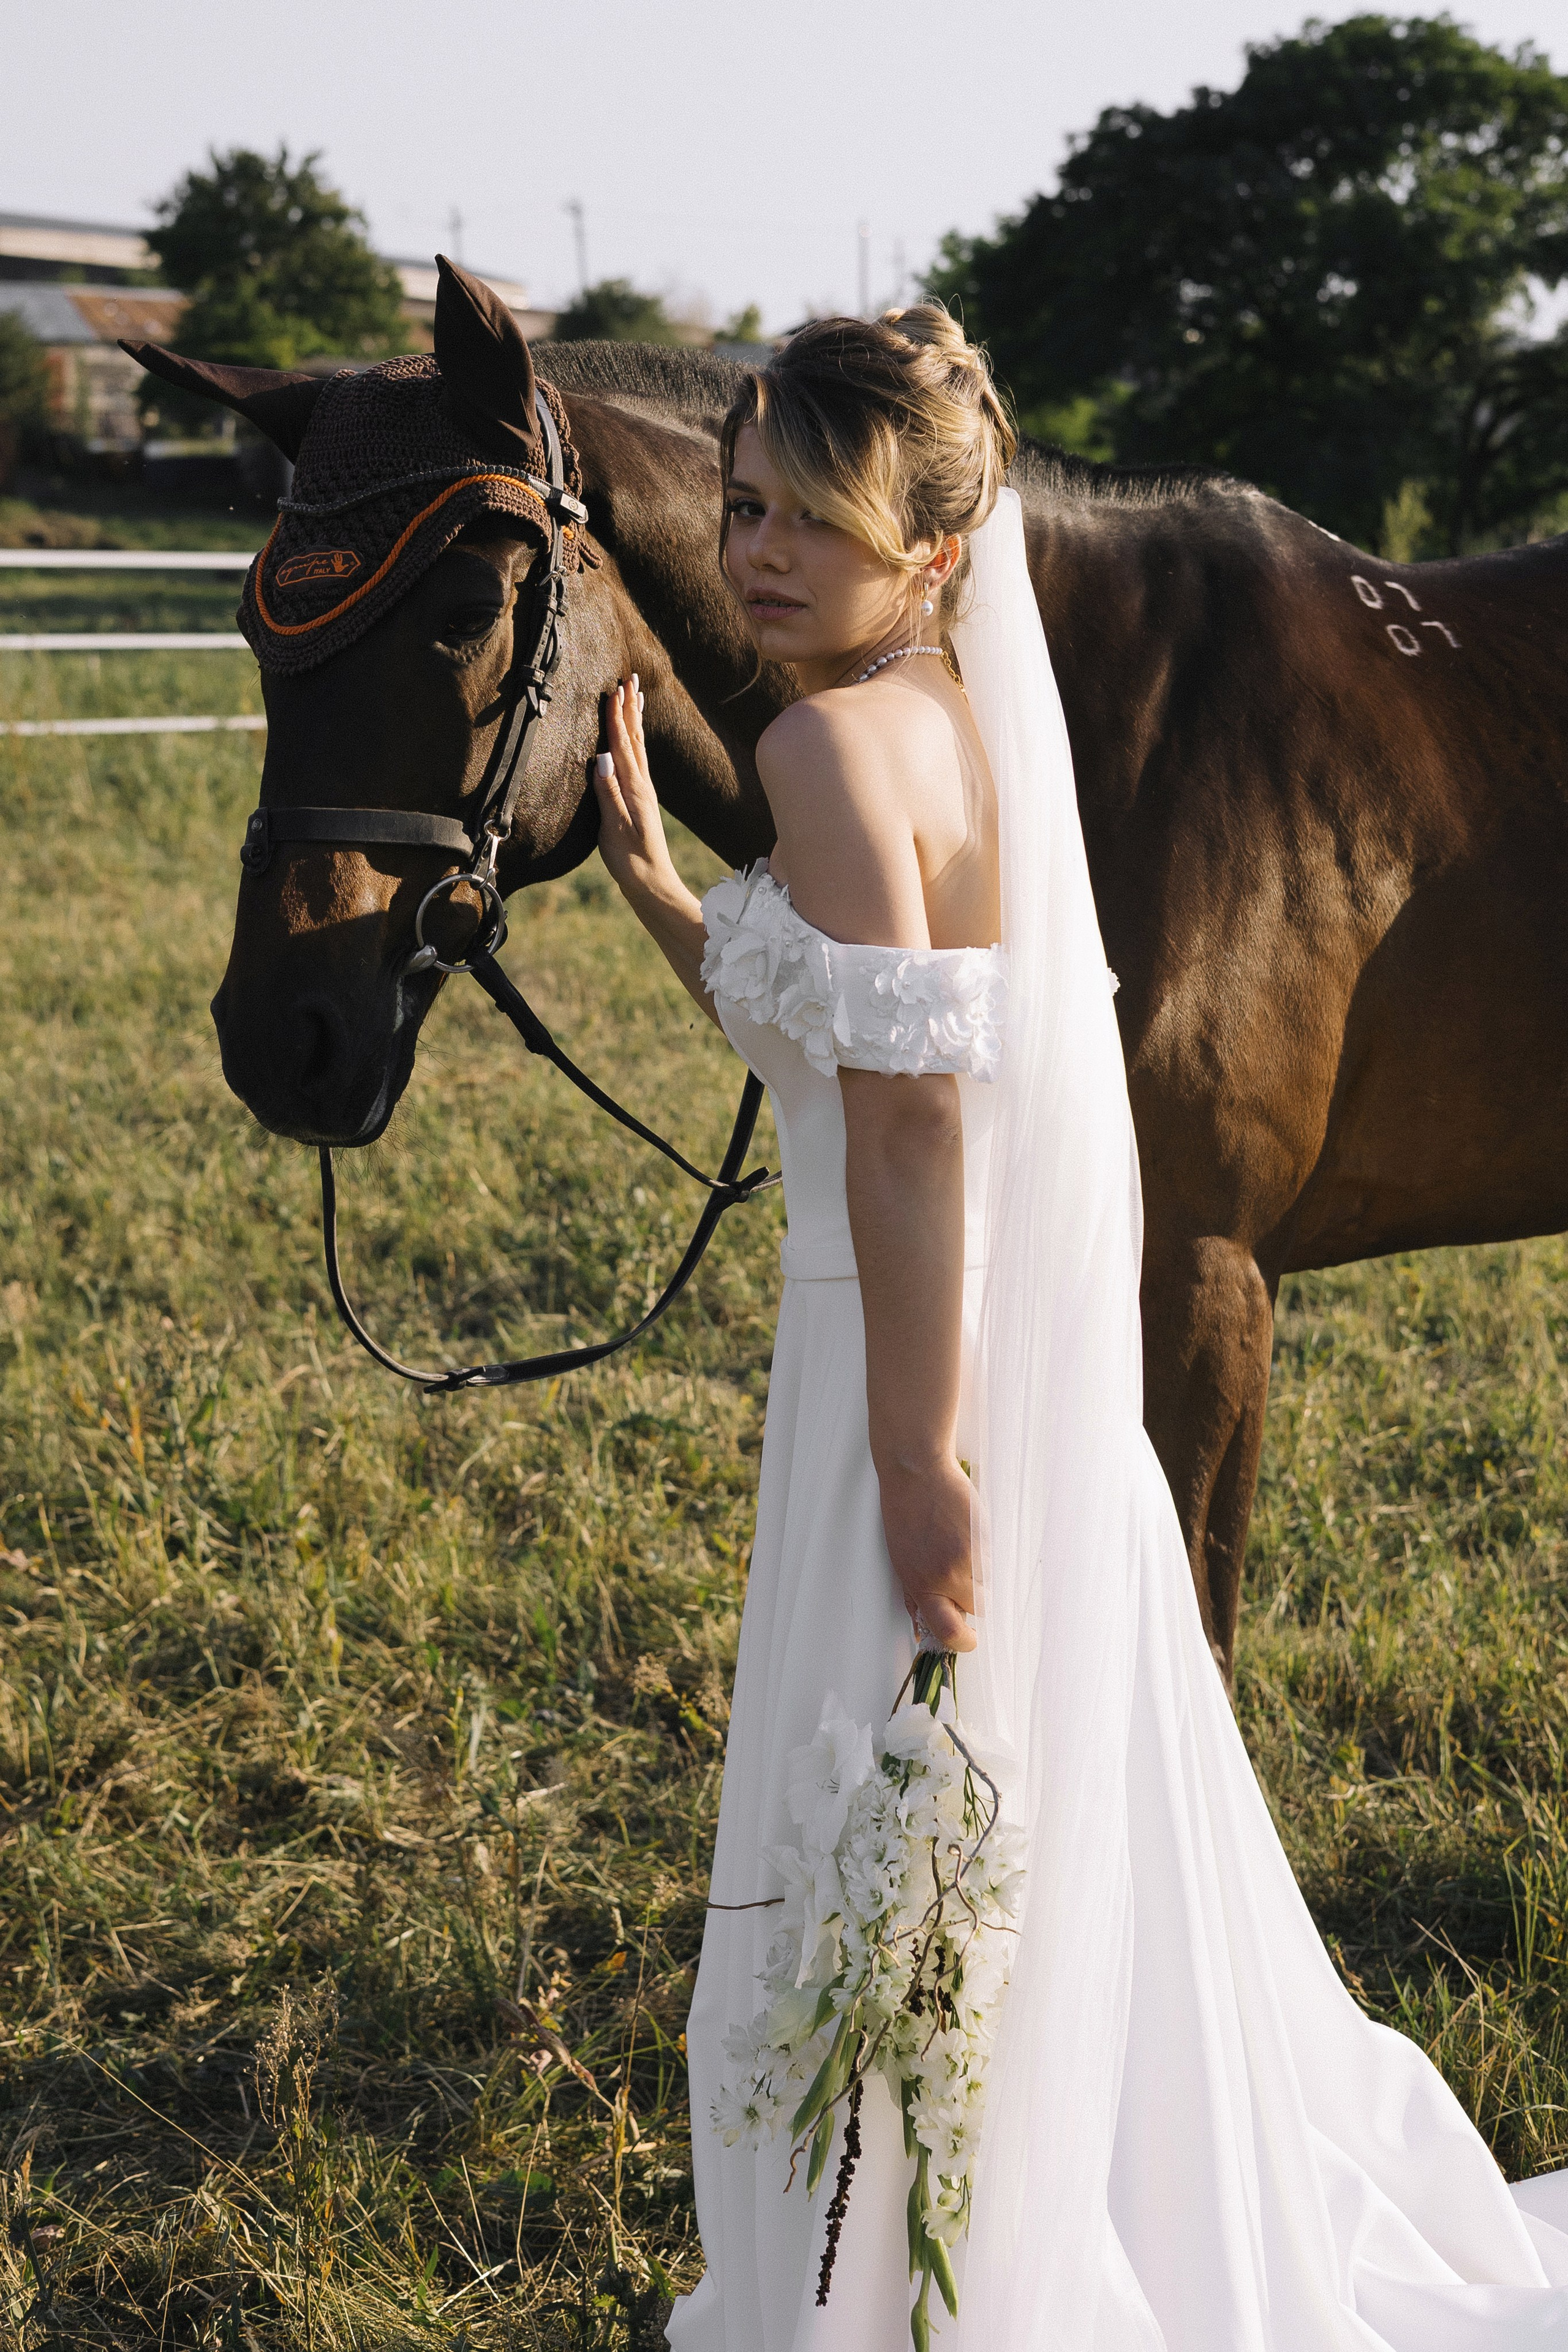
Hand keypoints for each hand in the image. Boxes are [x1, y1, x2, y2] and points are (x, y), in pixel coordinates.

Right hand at [592, 676, 677, 910]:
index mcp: (634, 789)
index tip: (615, 688)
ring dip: (636, 719)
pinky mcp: (642, 800)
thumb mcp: (614, 830)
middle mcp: (642, 785)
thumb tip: (601, 758)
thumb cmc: (631, 861)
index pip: (623, 744)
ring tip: (635, 695)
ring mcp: (644, 792)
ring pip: (639, 746)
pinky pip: (639, 760)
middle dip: (631, 707)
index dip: (618, 715)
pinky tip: (634, 738)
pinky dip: (636, 741)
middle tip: (629, 677)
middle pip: (635, 738)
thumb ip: (608, 794)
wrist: (653, 884)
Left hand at [878, 1455, 976, 1652]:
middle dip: (972, 1600)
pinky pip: (991, 1559)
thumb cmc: (904, 1515)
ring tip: (958, 1546)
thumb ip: (915, 1597)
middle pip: (978, 1609)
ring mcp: (968, 1557)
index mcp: (921, 1585)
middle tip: (959, 1577)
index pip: (950, 1632)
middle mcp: (946, 1576)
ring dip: (978, 1573)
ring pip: (987, 1582)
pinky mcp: (984, 1538)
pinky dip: (982, 1552)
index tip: (966, 1638)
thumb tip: (923, 1628)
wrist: (916, 1473)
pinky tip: (964, 1532)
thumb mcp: (901, 1561)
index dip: (964, 1641)